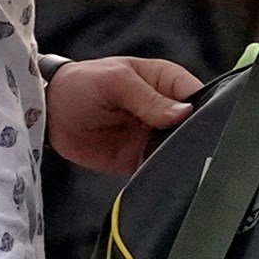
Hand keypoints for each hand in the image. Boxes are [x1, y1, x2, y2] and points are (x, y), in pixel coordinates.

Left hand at [47, 54, 198, 175]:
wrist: (49, 114)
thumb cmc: (81, 84)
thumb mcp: (114, 82)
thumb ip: (147, 98)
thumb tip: (184, 113)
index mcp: (165, 81)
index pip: (197, 94)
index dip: (206, 109)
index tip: (208, 125)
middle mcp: (165, 109)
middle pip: (194, 125)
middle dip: (197, 137)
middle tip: (194, 149)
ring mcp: (154, 135)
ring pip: (180, 149)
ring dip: (180, 157)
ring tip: (180, 164)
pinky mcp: (140, 158)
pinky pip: (159, 167)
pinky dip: (163, 173)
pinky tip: (165, 177)